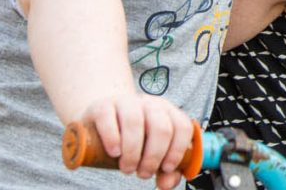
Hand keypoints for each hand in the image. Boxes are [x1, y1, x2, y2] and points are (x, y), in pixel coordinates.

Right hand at [79, 93, 193, 189]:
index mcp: (167, 113)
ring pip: (135, 122)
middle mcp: (150, 104)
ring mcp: (126, 103)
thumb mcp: (150, 151)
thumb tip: (166, 185)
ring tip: (128, 168)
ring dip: (133, 152)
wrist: (102, 116)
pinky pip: (109, 118)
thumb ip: (164, 170)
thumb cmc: (132, 137)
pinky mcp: (102, 107)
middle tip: (143, 173)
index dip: (177, 151)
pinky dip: (112, 138)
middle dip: (154, 157)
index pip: (182, 127)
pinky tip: (114, 152)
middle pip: (161, 128)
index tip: (166, 168)